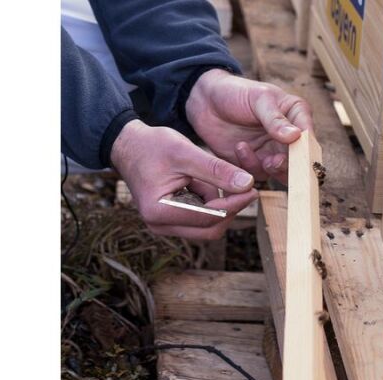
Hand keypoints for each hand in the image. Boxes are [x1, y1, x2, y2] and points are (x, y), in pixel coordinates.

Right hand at [111, 119, 258, 239]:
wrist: (129, 146)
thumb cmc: (153, 146)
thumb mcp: (186, 152)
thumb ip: (217, 170)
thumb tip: (249, 184)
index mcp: (160, 211)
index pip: (209, 217)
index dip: (235, 204)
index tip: (253, 188)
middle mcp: (160, 225)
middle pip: (211, 229)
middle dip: (231, 209)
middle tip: (248, 188)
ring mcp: (164, 226)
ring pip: (207, 226)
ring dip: (220, 206)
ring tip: (219, 178)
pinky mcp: (171, 221)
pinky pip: (200, 220)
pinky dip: (211, 204)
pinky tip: (208, 183)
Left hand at [185, 69, 311, 184]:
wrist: (205, 100)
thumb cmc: (235, 91)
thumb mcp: (258, 98)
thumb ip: (275, 119)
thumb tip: (296, 136)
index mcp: (296, 116)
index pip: (309, 138)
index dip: (307, 151)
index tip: (299, 157)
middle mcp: (288, 137)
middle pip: (299, 162)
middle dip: (288, 165)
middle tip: (274, 161)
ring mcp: (271, 151)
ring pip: (282, 173)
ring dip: (270, 168)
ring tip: (253, 152)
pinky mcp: (254, 163)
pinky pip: (258, 174)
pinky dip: (249, 165)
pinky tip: (239, 147)